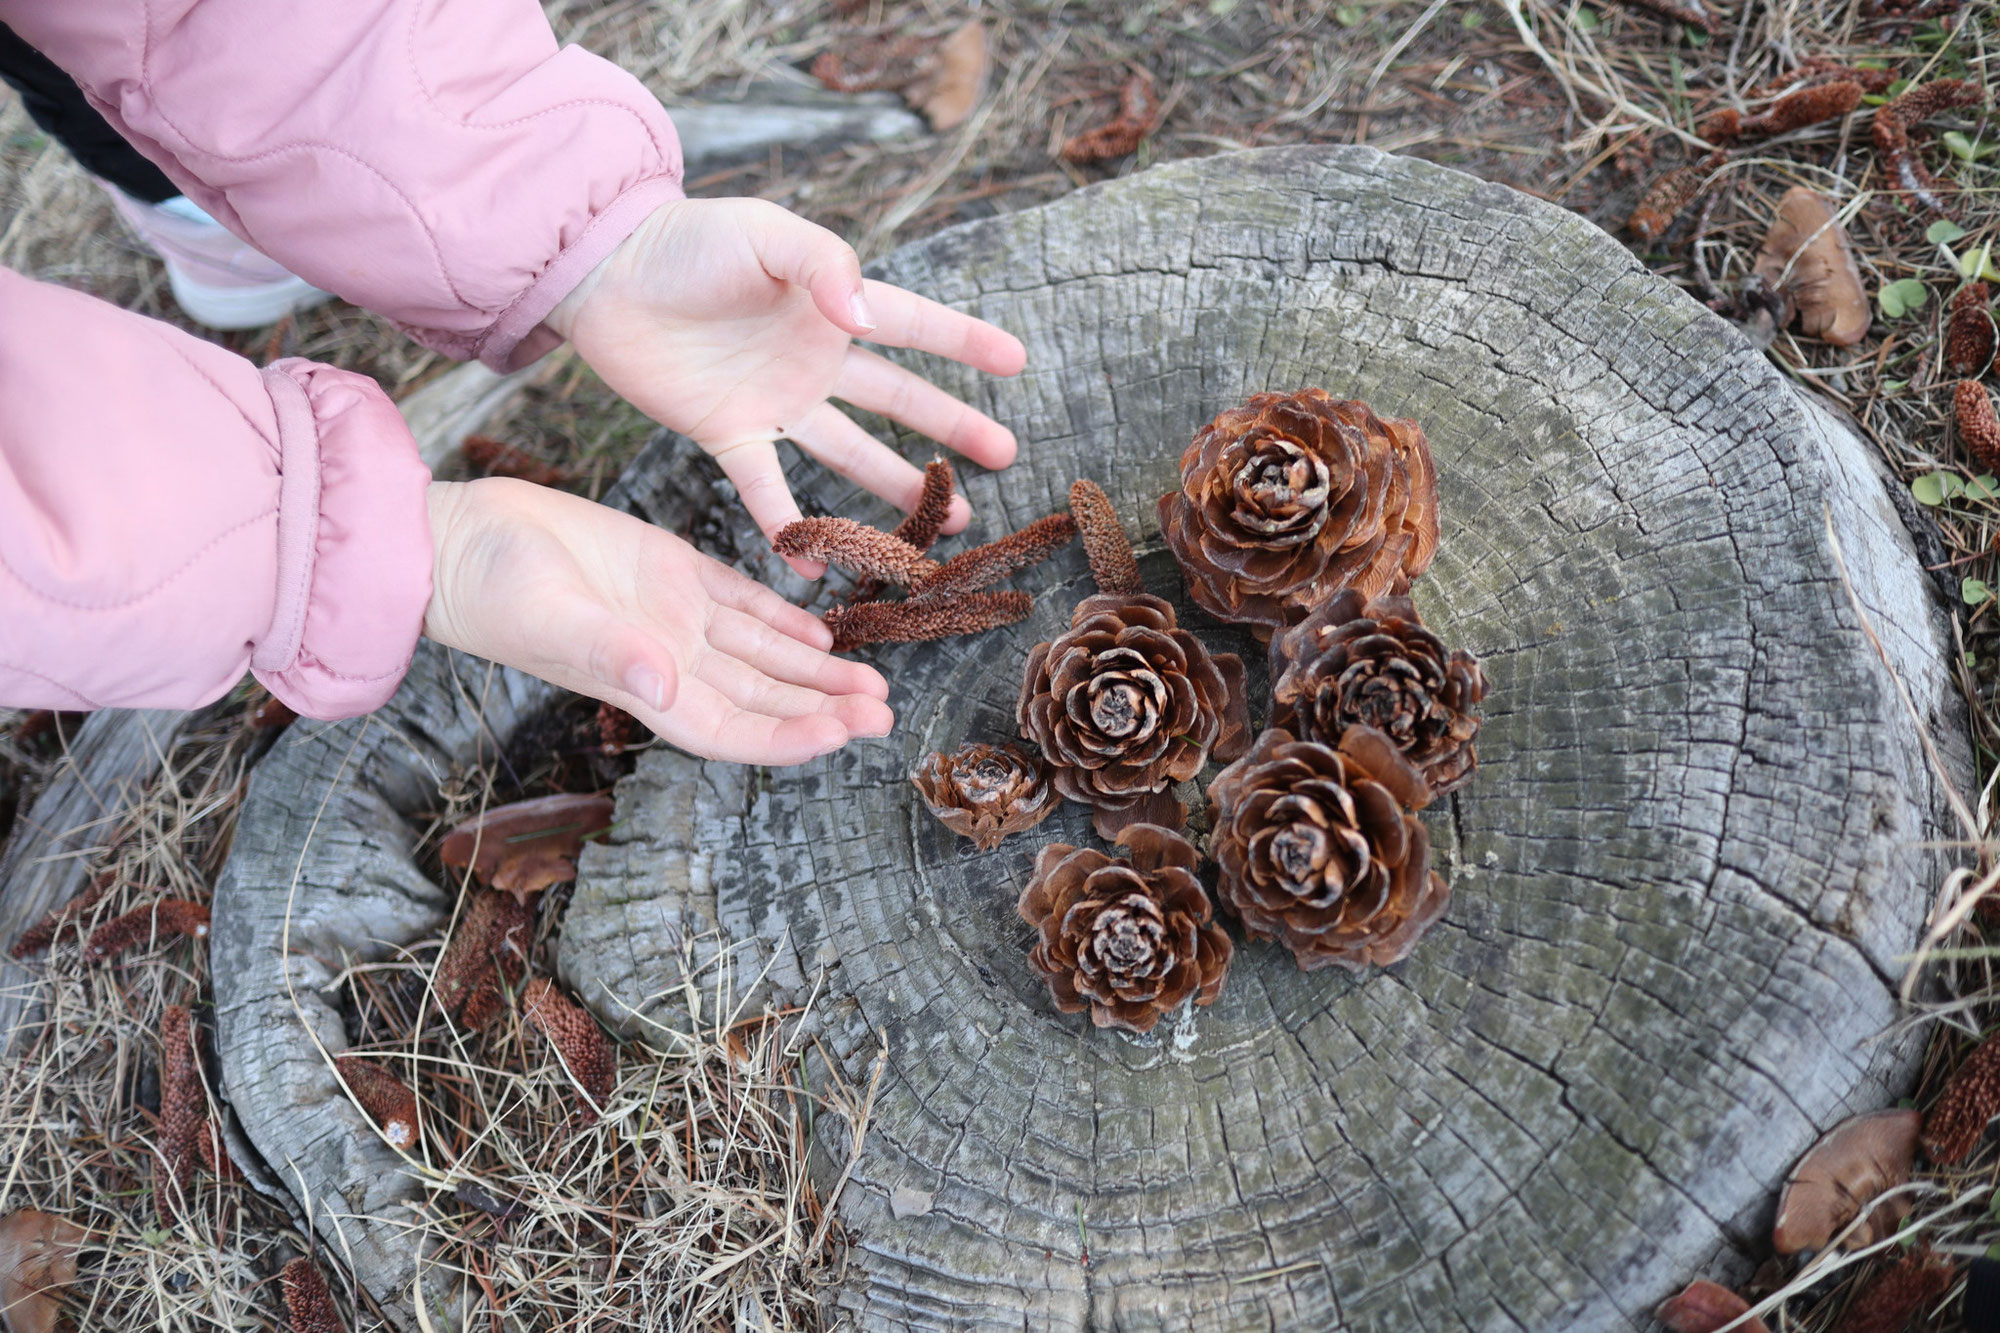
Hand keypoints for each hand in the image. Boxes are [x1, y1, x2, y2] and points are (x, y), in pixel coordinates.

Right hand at [421, 479, 892, 764]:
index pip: (734, 728)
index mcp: (646, 685)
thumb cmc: (490, 591)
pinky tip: (822, 631)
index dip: (789, 737)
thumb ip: (611, 653)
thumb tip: (663, 688)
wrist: (456, 537)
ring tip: (874, 681)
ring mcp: (673, 616)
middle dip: (824, 706)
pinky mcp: (670, 570)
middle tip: (885, 710)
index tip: (843, 733)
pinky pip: (741, 602)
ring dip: (819, 670)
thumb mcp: (552, 620)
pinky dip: (782, 618)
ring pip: (764, 654)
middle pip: (764, 696)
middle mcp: (670, 660)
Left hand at [546, 197, 1026, 574]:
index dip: (965, 344)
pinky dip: (791, 529)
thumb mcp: (766, 235)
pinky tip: (820, 568)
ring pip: (850, 454)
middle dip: (952, 430)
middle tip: (1003, 459)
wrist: (606, 273)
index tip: (1017, 362)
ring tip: (946, 525)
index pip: (914, 326)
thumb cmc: (688, 240)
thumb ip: (824, 267)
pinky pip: (769, 491)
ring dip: (897, 489)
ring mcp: (775, 402)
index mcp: (831, 305)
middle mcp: (813, 360)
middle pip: (897, 401)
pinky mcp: (728, 435)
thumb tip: (869, 319)